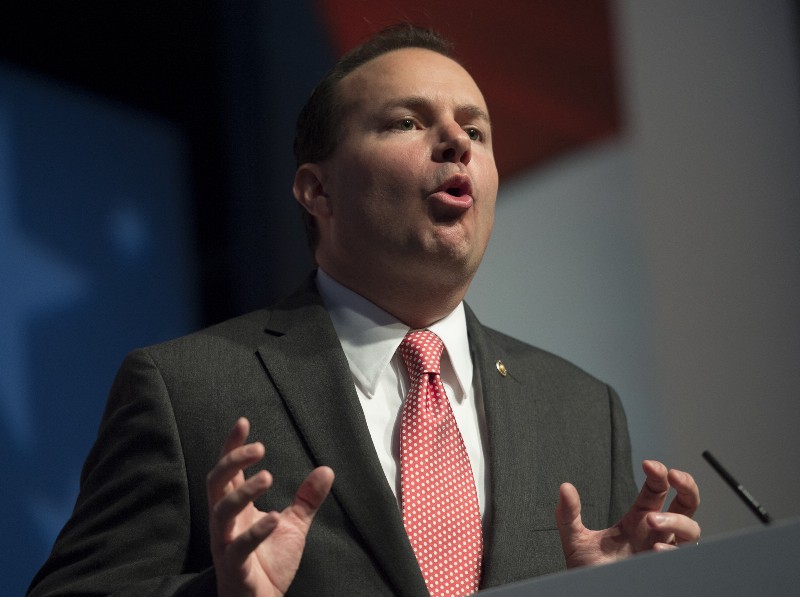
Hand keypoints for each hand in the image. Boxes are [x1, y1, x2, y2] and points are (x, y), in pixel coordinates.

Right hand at [207, 417, 333, 595]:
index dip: (232, 446)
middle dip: (233, 460)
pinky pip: (239, 546)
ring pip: (221, 510)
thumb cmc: (268, 563)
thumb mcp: (294, 525)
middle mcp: (226, 522)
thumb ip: (306, 498)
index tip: (243, 422)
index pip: (227, 470)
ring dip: (243, 490)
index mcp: (237, 509)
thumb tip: (327, 469)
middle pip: (215, 482)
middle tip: (260, 447)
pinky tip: (274, 517)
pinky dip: (256, 530)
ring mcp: (227, 543)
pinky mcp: (235, 566)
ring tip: (266, 475)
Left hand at [555, 459, 699, 567]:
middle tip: (673, 476)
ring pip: (691, 531)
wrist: (589, 594)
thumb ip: (569, 514)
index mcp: (639, 519)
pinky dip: (672, 552)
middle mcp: (656, 534)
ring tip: (652, 520)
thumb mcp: (576, 540)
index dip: (658, 473)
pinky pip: (684, 559)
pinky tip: (656, 550)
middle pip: (687, 504)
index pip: (658, 489)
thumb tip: (564, 487)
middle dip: (687, 486)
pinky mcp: (664, 571)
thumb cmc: (589, 571)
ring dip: (676, 521)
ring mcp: (663, 552)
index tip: (647, 464)